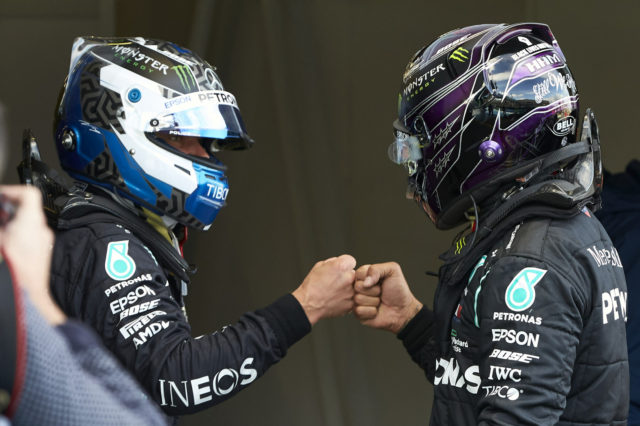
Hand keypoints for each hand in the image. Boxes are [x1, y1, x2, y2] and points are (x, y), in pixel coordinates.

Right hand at [0, 185, 64, 324]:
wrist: (26, 299)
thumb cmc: (13, 270)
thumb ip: (1, 222)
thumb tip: (2, 219)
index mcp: (31, 222)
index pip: (29, 194)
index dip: (10, 191)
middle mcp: (41, 230)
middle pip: (24, 210)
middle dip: (4, 210)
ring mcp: (42, 243)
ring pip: (24, 225)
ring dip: (8, 225)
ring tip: (0, 234)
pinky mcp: (39, 256)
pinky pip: (27, 238)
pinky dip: (13, 237)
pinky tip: (3, 246)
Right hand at [292, 254, 355, 325]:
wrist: (308, 305)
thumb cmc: (312, 286)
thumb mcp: (319, 266)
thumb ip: (333, 262)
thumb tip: (341, 262)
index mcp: (341, 266)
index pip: (351, 261)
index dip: (344, 265)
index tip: (339, 270)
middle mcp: (348, 278)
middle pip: (353, 274)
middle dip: (346, 276)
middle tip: (335, 282)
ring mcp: (351, 292)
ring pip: (354, 286)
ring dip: (348, 288)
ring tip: (335, 291)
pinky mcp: (351, 304)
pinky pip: (352, 298)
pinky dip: (346, 298)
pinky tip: (336, 299)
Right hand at [353, 262, 421, 333]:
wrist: (403, 309)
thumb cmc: (398, 290)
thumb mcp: (392, 271)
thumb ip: (376, 269)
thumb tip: (365, 282)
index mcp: (365, 275)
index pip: (358, 273)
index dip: (370, 278)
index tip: (380, 281)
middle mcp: (359, 287)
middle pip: (357, 286)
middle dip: (374, 290)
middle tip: (381, 292)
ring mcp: (357, 300)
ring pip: (358, 299)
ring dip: (374, 301)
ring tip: (380, 301)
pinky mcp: (358, 313)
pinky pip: (359, 311)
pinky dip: (371, 311)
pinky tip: (376, 310)